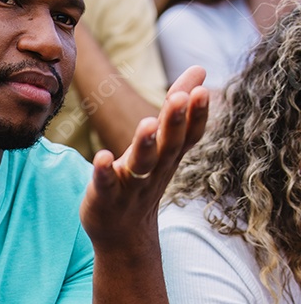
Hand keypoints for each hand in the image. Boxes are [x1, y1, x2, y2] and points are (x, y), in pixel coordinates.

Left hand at [80, 65, 207, 250]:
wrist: (123, 234)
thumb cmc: (144, 180)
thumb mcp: (164, 145)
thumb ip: (177, 109)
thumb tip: (200, 69)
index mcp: (168, 156)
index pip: (188, 136)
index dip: (196, 115)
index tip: (201, 90)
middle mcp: (154, 170)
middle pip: (168, 146)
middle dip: (175, 122)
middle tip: (181, 97)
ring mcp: (131, 185)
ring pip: (142, 165)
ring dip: (145, 144)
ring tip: (147, 123)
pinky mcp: (106, 196)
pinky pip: (106, 184)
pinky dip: (104, 171)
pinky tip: (101, 156)